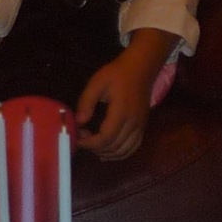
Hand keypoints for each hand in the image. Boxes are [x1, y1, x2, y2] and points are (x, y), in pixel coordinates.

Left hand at [74, 34, 169, 159]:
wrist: (141, 68)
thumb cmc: (117, 74)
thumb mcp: (97, 83)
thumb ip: (86, 103)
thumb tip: (79, 123)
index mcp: (121, 112)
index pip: (105, 138)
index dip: (90, 144)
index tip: (77, 139)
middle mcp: (133, 122)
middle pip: (114, 147)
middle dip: (96, 148)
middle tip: (83, 139)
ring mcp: (140, 126)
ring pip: (125, 150)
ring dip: (108, 154)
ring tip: (94, 147)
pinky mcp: (143, 126)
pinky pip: (134, 147)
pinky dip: (121, 153)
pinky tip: (110, 151)